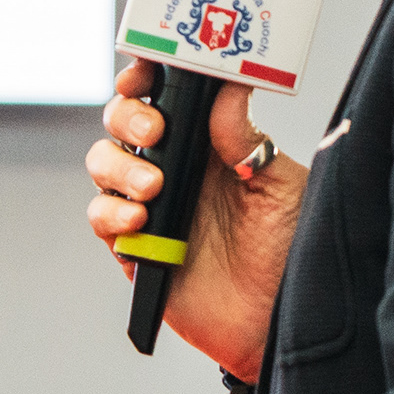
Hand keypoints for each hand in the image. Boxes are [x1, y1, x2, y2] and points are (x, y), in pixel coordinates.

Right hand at [86, 63, 306, 380]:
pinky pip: (103, 217)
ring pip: (104, 164)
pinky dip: (111, 212)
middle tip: (154, 132)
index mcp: (208, 143)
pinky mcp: (135, 247)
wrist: (279, 319)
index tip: (144, 73)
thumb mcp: (280, 185)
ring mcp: (150, 206)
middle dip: (126, 117)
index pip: (165, 96)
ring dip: (118, 167)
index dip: (145, 78)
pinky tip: (139, 219)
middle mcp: (174, 168)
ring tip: (153, 187)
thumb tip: (227, 88)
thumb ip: (245, 138)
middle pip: (122, 122)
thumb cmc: (290, 250)